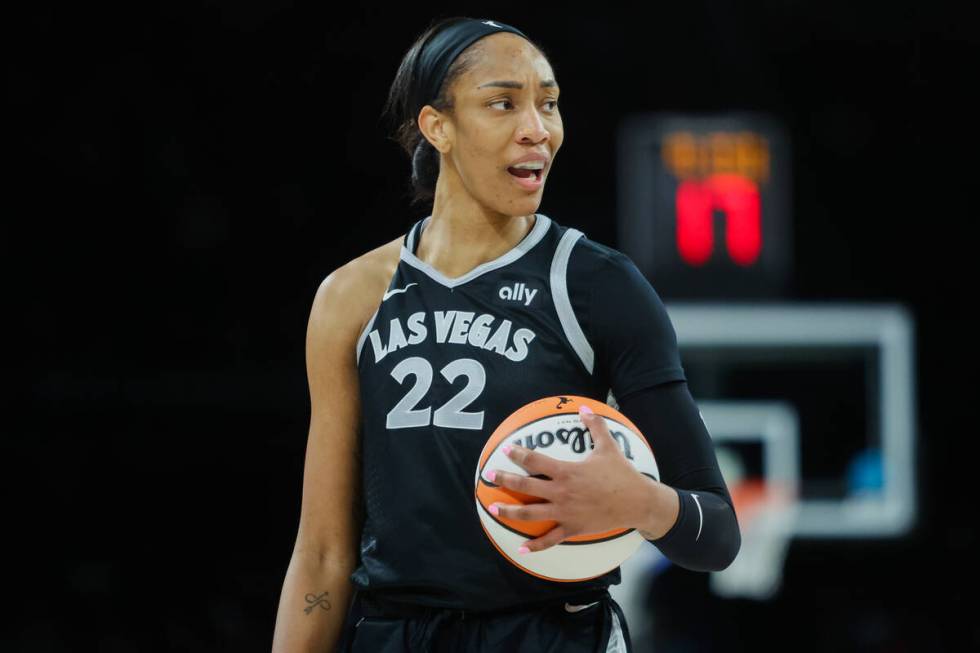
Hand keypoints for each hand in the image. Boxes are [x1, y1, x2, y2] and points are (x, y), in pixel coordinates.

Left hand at [488, 404, 659, 551]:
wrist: (637, 502)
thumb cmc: (621, 474)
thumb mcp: (608, 447)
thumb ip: (595, 426)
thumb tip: (584, 408)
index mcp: (566, 471)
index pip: (535, 460)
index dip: (518, 454)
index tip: (506, 450)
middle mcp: (561, 492)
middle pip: (525, 486)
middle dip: (504, 480)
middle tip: (489, 475)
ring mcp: (564, 512)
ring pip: (530, 514)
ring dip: (510, 512)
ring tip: (494, 509)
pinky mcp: (572, 528)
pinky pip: (550, 539)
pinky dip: (535, 545)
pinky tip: (521, 548)